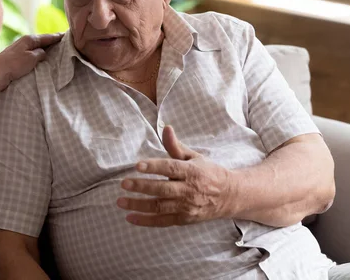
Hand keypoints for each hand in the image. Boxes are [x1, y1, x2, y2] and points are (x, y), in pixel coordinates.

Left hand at [0, 33, 63, 97]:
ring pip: (35, 48)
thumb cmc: (14, 65)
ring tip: (54, 52)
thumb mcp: (31, 58)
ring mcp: (18, 50)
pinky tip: (40, 60)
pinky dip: (37, 56)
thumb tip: (43, 52)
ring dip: (44, 50)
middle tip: (63, 43)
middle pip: (40, 41)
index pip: (46, 37)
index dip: (56, 36)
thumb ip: (40, 53)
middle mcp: (23, 42)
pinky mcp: (15, 58)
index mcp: (28, 39)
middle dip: (51, 42)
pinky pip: (30, 55)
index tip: (66, 35)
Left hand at [117, 126, 235, 226]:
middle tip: (124, 183)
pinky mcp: (184, 219)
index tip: (137, 165)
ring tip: (121, 201)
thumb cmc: (207, 173)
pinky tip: (130, 217)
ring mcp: (186, 206)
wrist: (229, 196)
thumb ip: (175, 146)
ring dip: (138, 205)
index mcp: (191, 171)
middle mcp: (189, 190)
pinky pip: (162, 221)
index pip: (170, 168)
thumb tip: (166, 128)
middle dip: (141, 187)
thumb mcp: (194, 156)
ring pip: (160, 207)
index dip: (154, 167)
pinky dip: (145, 221)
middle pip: (162, 189)